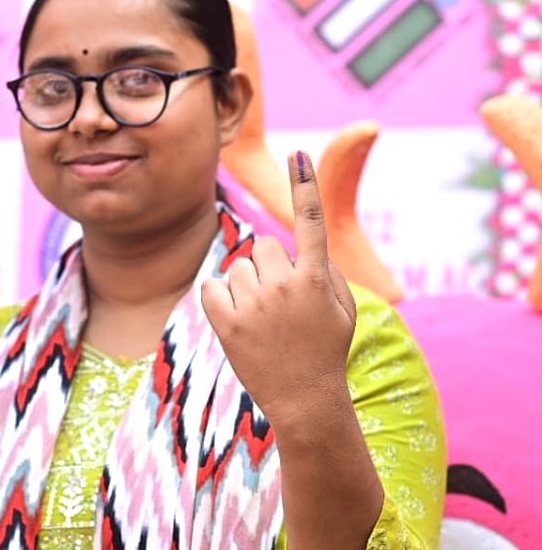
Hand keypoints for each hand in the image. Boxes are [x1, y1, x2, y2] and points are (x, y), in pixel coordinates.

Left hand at [201, 151, 357, 428]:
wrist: (305, 400)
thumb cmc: (325, 351)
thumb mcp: (343, 309)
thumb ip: (325, 270)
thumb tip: (300, 244)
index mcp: (316, 278)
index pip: (311, 222)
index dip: (305, 185)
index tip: (299, 153)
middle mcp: (285, 285)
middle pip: (263, 247)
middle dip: (269, 267)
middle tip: (281, 304)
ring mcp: (255, 304)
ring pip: (237, 268)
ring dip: (246, 287)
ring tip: (263, 321)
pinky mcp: (227, 322)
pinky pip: (211, 287)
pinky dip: (219, 299)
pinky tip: (236, 322)